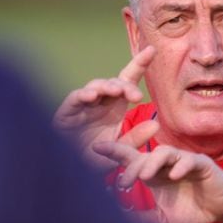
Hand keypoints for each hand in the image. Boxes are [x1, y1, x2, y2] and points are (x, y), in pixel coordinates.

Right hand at [54, 46, 156, 167]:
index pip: (128, 81)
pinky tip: (91, 96)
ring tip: (116, 91)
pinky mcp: (67, 112)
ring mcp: (84, 105)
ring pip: (96, 86)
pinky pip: (75, 98)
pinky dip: (83, 95)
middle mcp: (101, 102)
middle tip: (135, 96)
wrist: (71, 171)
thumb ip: (136, 138)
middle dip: (125, 86)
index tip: (152, 51)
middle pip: (114, 83)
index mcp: (115, 106)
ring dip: (106, 86)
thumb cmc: (95, 157)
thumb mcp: (120, 150)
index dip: (139, 65)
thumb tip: (155, 125)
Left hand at [93, 141, 222, 222]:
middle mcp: (165, 165)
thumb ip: (141, 219)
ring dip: (153, 161)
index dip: (115, 151)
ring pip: (165, 152)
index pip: (132, 159)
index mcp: (154, 174)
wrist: (222, 211)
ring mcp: (183, 162)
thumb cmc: (192, 211)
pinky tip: (175, 175)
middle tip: (123, 181)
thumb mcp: (162, 220)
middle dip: (132, 165)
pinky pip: (190, 160)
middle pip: (145, 155)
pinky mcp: (202, 164)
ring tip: (145, 175)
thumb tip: (117, 222)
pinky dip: (181, 166)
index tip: (95, 147)